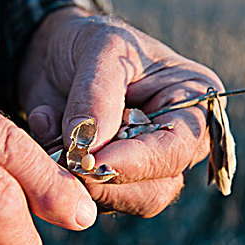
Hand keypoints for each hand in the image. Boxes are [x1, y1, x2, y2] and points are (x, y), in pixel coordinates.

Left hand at [20, 7, 222, 215]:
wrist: (55, 53)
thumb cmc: (90, 42)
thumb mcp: (100, 49)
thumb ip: (97, 96)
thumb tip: (89, 148)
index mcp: (193, 104)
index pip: (177, 149)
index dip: (138, 162)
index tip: (93, 161)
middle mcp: (176, 142)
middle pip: (158, 189)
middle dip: (108, 180)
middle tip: (66, 157)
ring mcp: (145, 165)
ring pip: (124, 202)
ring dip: (83, 182)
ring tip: (54, 139)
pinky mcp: (114, 180)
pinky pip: (94, 199)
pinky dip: (65, 179)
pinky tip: (50, 141)